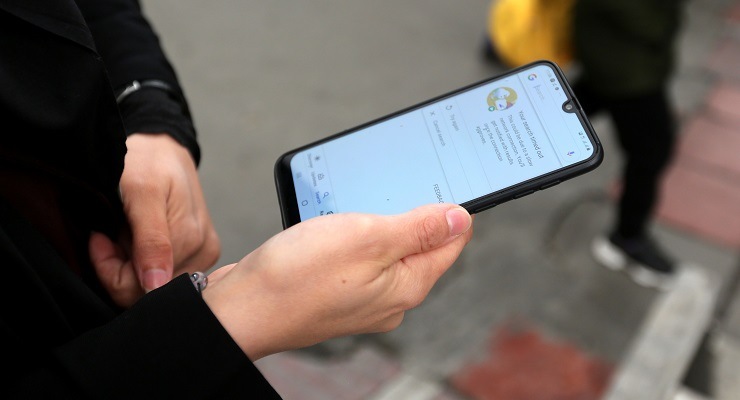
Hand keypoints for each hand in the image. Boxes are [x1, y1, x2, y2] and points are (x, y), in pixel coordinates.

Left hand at [89, 133, 219, 306]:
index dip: (111, 269)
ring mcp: (203, 255)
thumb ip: (151, 240)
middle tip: (109, 234)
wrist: (162, 148)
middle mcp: (204, 253)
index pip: (142, 289)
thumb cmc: (149, 161)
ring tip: (126, 230)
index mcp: (193, 241)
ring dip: (130, 263)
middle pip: (150, 292)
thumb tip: (156, 285)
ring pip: (153, 286)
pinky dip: (140, 260)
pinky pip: (163, 275)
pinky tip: (138, 237)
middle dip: (120, 267)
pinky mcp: (200, 253)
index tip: (99, 238)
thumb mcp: (142, 192)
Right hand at [202, 203, 472, 359]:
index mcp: (408, 286)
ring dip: (374, 223)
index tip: (441, 179)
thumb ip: (418, 228)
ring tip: (353, 206)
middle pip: (419, 245)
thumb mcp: (367, 238)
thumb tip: (460, 218)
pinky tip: (331, 225)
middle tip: (390, 187)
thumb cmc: (296, 276)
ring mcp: (362, 298)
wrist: (240, 308)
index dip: (451, 207)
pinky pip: (356, 258)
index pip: (451, 241)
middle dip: (410, 212)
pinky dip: (350, 237)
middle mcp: (390, 298)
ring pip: (384, 249)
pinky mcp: (336, 292)